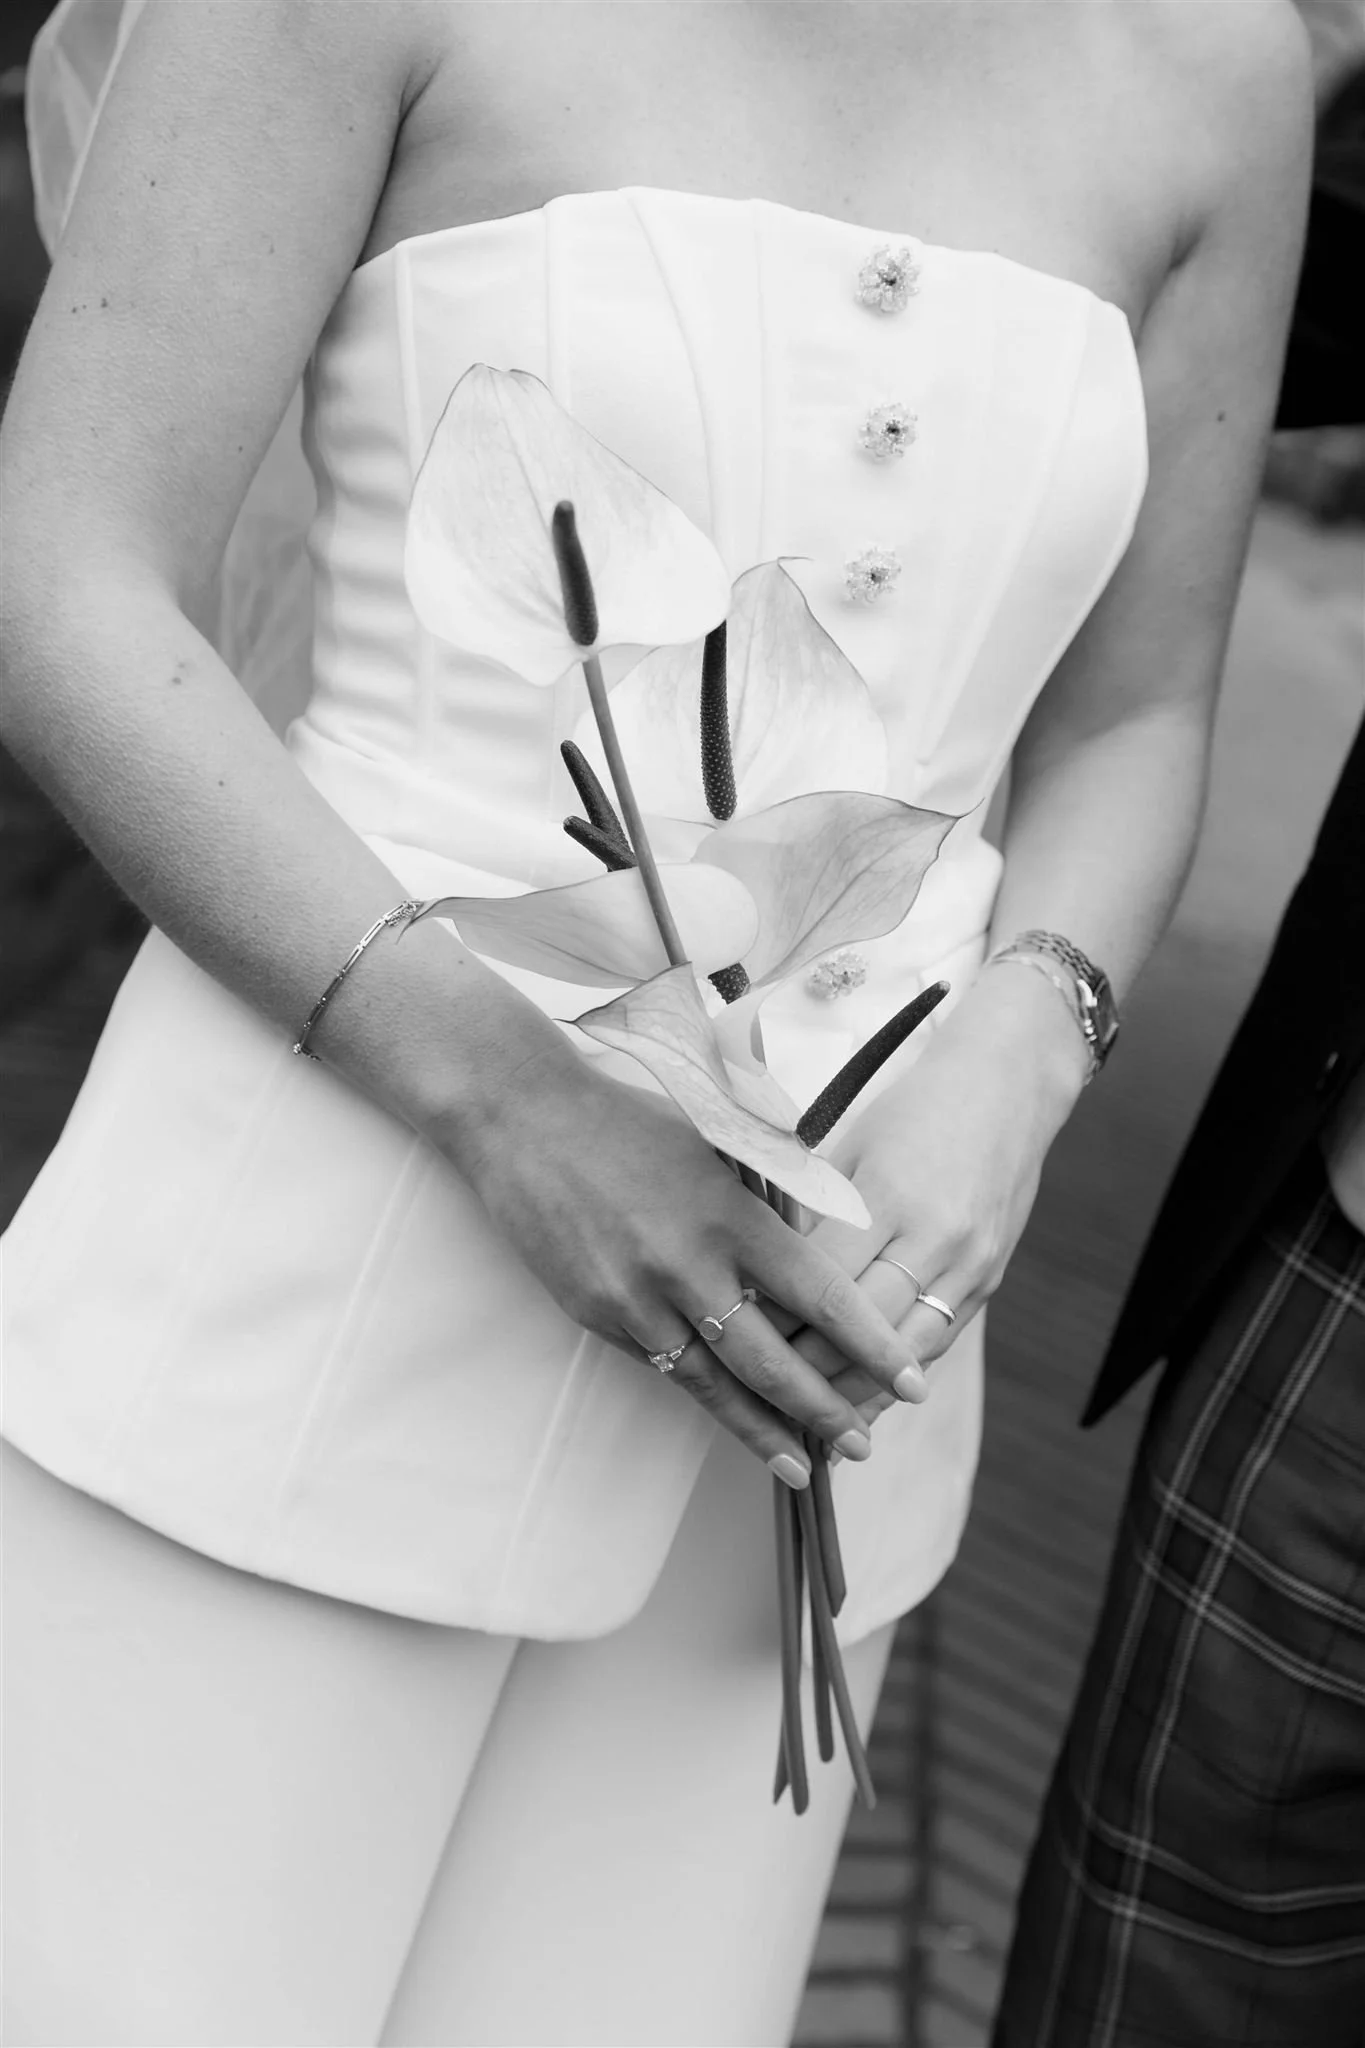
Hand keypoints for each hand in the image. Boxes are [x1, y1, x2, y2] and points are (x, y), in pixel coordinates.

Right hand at [447, 1043, 929, 1486]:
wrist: (523, 1117)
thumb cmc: (630, 1118)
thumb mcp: (717, 1142)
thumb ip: (773, 1196)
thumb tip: (838, 1240)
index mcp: (732, 1214)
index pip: (822, 1298)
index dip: (871, 1347)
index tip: (911, 1382)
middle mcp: (688, 1265)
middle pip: (773, 1362)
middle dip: (826, 1411)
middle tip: (865, 1445)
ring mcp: (638, 1298)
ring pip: (715, 1386)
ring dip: (764, 1431)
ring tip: (804, 1466)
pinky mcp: (597, 1316)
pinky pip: (664, 1368)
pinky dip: (706, 1399)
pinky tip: (735, 1421)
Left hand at [787, 965, 1087, 1420]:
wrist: (1008, 1089)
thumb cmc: (913, 1110)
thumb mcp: (850, 1147)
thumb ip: (814, 1214)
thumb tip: (763, 1279)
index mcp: (888, 1193)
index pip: (819, 1282)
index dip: (773, 1317)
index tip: (727, 1339)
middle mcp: (934, 1236)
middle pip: (857, 1327)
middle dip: (802, 1366)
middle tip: (750, 1391)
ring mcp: (969, 1264)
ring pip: (901, 1353)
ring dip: (850, 1390)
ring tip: (800, 1420)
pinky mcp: (990, 1282)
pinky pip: (936, 1346)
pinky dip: (894, 1378)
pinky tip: (857, 1403)